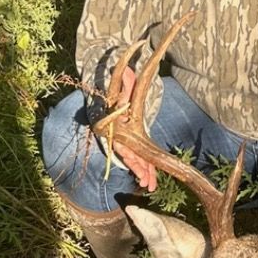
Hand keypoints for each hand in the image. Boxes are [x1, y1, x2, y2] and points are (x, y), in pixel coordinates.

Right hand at [109, 67, 157, 192]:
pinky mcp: (130, 143)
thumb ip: (126, 83)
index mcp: (118, 130)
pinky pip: (137, 157)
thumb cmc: (114, 95)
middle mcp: (119, 138)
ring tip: (150, 186)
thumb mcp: (120, 89)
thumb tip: (129, 71)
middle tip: (147, 184)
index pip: (126, 148)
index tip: (142, 172)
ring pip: (134, 160)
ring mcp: (124, 142)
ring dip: (142, 172)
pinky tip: (149, 180)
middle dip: (139, 170)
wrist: (107, 100)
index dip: (134, 161)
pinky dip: (143, 168)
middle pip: (131, 158)